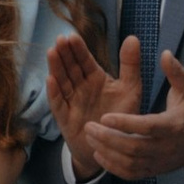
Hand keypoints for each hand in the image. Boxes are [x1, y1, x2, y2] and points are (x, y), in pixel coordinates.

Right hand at [47, 29, 140, 180]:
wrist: (114, 147)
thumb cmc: (122, 116)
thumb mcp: (130, 89)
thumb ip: (131, 65)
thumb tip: (132, 37)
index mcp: (95, 78)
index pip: (85, 60)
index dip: (78, 49)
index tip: (72, 36)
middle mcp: (81, 87)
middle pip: (70, 68)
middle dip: (65, 54)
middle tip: (60, 39)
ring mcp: (72, 102)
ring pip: (62, 82)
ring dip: (56, 67)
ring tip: (51, 52)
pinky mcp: (66, 118)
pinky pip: (59, 104)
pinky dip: (55, 93)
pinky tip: (51, 80)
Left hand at [85, 47, 183, 181]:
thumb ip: (176, 72)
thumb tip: (164, 54)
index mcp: (174, 125)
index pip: (147, 127)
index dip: (125, 123)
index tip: (105, 116)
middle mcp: (166, 147)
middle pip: (134, 149)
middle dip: (108, 139)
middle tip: (88, 126)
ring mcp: (160, 162)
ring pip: (129, 164)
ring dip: (106, 152)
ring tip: (89, 136)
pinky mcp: (154, 171)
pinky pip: (130, 174)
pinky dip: (112, 167)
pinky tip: (98, 152)